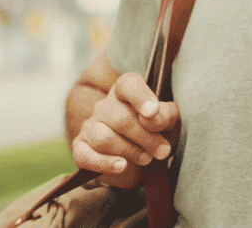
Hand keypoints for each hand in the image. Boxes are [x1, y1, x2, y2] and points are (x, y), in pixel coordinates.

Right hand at [71, 72, 179, 187]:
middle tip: (162, 150)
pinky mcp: (81, 149)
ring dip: (129, 151)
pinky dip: (105, 163)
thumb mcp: (169, 122)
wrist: (142, 160)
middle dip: (145, 137)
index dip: (140, 96)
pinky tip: (121, 166)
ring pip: (103, 138)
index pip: (127, 85)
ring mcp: (90, 127)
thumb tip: (153, 118)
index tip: (153, 112)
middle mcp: (104, 106)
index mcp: (125, 92)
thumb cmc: (156, 133)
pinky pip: (86, 156)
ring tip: (146, 158)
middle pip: (119, 118)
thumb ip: (166, 114)